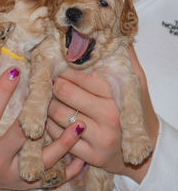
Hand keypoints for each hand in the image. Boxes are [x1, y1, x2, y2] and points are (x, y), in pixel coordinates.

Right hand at [0, 59, 84, 190]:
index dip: (2, 91)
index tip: (16, 70)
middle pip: (21, 135)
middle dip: (37, 112)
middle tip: (54, 90)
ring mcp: (12, 175)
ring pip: (42, 159)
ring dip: (63, 143)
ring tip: (80, 124)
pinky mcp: (23, 184)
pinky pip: (49, 178)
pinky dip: (68, 170)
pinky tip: (82, 158)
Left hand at [47, 46, 158, 182]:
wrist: (141, 149)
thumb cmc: (134, 111)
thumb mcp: (136, 82)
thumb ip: (126, 59)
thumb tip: (116, 34)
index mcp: (117, 94)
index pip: (77, 75)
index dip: (65, 71)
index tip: (61, 71)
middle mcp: (109, 117)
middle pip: (62, 91)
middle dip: (55, 86)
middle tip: (55, 84)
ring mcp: (99, 139)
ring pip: (55, 113)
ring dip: (49, 104)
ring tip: (54, 100)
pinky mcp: (90, 156)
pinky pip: (56, 135)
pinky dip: (50, 124)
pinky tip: (55, 119)